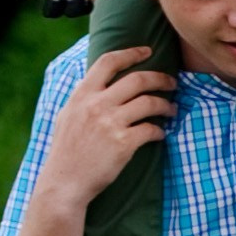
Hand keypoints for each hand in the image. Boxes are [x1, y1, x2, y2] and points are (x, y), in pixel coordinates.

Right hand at [41, 49, 173, 205]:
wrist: (63, 184)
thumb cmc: (66, 153)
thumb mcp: (67, 117)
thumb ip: (84, 99)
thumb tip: (101, 84)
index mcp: (82, 95)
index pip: (108, 62)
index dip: (131, 53)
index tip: (147, 51)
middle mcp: (96, 104)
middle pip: (138, 79)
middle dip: (161, 78)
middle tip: (172, 83)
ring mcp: (110, 123)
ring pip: (150, 102)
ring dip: (166, 105)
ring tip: (171, 110)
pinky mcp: (123, 143)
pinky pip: (151, 129)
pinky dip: (160, 131)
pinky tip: (161, 134)